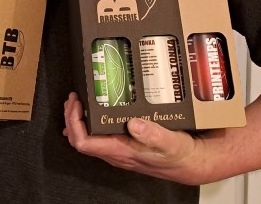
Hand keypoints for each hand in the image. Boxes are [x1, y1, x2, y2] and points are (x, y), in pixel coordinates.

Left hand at [62, 92, 208, 184]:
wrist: (189, 163)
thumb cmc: (178, 155)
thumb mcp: (170, 142)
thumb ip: (153, 134)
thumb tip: (134, 124)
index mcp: (121, 151)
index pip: (84, 143)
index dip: (75, 123)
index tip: (77, 104)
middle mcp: (115, 152)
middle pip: (80, 139)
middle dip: (71, 118)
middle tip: (73, 97)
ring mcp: (117, 149)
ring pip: (87, 138)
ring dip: (78, 120)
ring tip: (77, 101)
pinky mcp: (123, 144)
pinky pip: (98, 135)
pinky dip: (90, 122)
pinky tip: (91, 112)